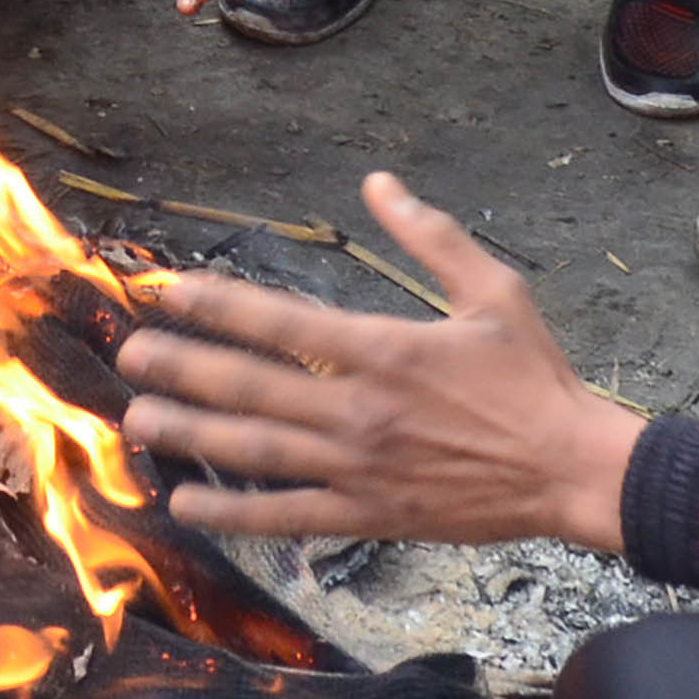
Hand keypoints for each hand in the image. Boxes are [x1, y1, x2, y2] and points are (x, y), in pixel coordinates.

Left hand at [115, 174, 642, 551]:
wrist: (570, 470)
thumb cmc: (533, 379)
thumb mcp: (493, 292)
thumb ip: (430, 236)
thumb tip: (378, 182)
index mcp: (385, 349)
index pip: (280, 322)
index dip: (216, 305)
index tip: (167, 292)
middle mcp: (361, 410)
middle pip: (251, 387)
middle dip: (182, 368)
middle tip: (127, 355)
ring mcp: (360, 468)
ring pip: (256, 451)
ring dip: (192, 433)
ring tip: (137, 419)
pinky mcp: (370, 515)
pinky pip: (289, 516)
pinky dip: (234, 513)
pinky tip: (187, 503)